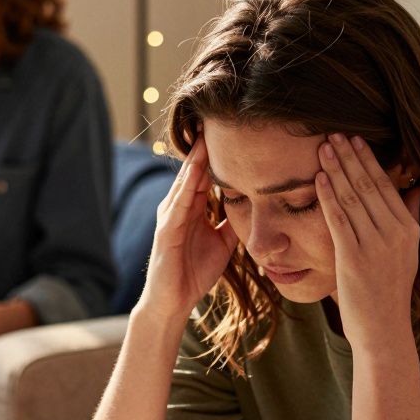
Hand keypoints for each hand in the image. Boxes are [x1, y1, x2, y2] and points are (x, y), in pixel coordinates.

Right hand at [135, 134, 239, 324]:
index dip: (218, 153)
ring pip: (185, 180)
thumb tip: (253, 206)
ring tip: (206, 134)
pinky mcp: (166, 230)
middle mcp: (177, 206)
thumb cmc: (194, 272)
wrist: (174, 302)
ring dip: (195, 158)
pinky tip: (196, 170)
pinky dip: (187, 185)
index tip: (234, 131)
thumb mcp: (223, 243)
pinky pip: (178, 203)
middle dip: (205, 146)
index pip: (206, 173)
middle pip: (194, 169)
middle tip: (217, 117)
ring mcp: (170, 216)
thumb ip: (232, 222)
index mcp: (191, 208)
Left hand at [315, 133, 419, 348]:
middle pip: (368, 187)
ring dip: (335, 171)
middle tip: (334, 134)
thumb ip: (411, 217)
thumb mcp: (408, 252)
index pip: (386, 186)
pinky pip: (339, 221)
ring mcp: (374, 246)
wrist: (383, 329)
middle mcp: (395, 234)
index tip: (355, 140)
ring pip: (352, 199)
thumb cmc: (390, 291)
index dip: (368, 161)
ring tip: (323, 149)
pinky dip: (328, 197)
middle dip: (350, 158)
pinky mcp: (354, 259)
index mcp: (409, 229)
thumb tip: (416, 187)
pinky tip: (319, 179)